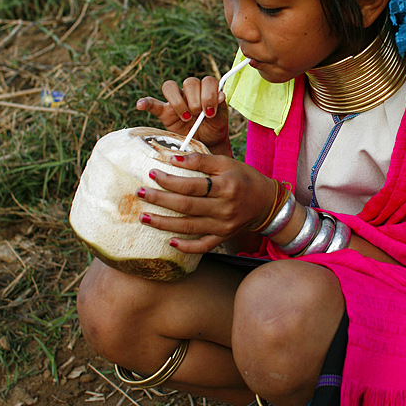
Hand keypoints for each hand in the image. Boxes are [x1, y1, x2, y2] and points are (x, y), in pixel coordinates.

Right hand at [136, 76, 229, 151]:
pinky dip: (145, 102)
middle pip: (190, 82)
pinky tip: (140, 105)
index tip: (210, 111)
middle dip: (196, 100)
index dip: (209, 94)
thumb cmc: (214, 128)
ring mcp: (176, 101)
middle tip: (199, 115)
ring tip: (186, 118)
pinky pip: (152, 103)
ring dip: (179, 102)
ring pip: (171, 87)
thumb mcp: (221, 120)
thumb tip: (221, 95)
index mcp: (206, 91)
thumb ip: (220, 107)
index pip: (207, 81)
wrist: (206, 144)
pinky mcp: (164, 112)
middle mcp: (191, 92)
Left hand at [136, 151, 276, 253]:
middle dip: (160, 200)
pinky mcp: (223, 237)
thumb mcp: (227, 162)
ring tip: (144, 217)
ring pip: (189, 227)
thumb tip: (174, 158)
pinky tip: (169, 242)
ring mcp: (223, 225)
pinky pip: (203, 246)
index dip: (169, 180)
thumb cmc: (244, 178)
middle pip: (186, 206)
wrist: (266, 202)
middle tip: (139, 193)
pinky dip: (186, 247)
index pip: (192, 185)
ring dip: (164, 223)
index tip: (152, 173)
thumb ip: (201, 160)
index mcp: (226, 186)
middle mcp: (224, 208)